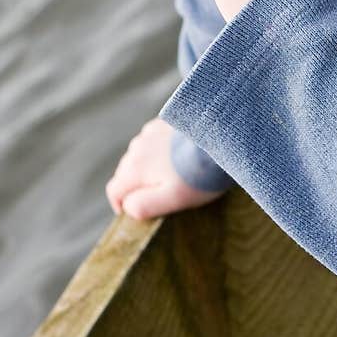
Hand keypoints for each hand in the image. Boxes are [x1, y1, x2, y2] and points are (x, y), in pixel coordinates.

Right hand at [105, 117, 226, 219]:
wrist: (221, 138)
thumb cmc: (199, 174)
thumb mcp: (173, 199)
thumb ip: (144, 206)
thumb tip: (127, 208)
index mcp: (134, 168)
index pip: (114, 190)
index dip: (121, 206)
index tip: (135, 214)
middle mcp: (137, 147)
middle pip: (125, 172)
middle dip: (135, 187)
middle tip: (158, 197)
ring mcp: (151, 132)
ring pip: (139, 155)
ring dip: (147, 168)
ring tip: (171, 176)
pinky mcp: (165, 122)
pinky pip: (153, 140)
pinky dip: (159, 151)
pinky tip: (179, 156)